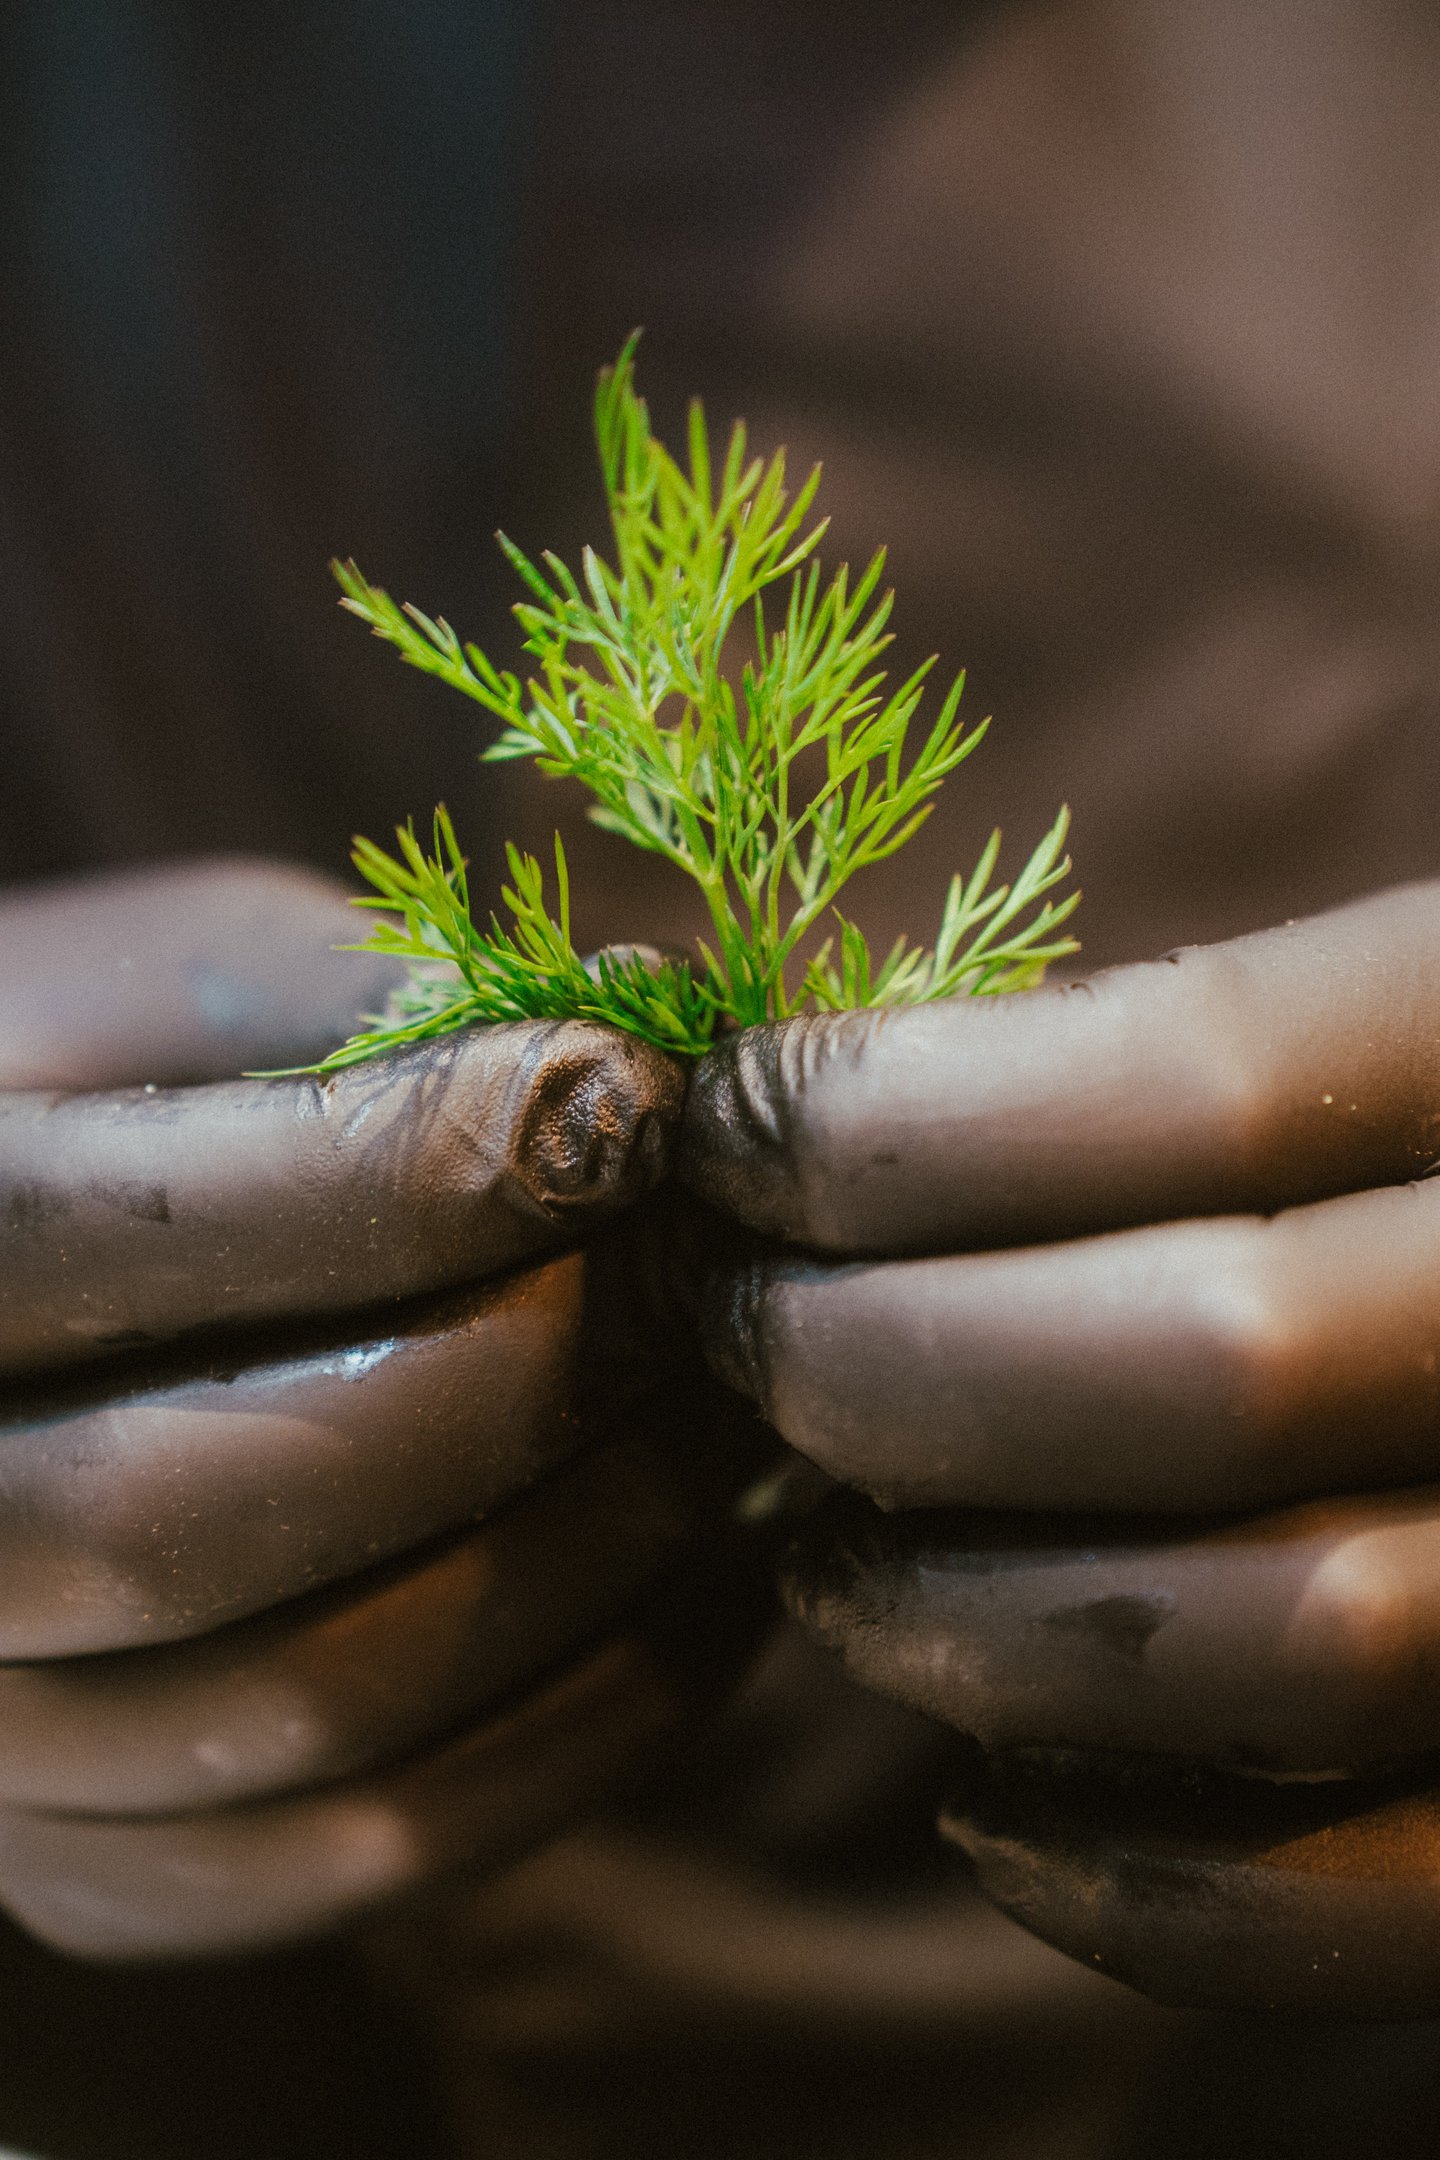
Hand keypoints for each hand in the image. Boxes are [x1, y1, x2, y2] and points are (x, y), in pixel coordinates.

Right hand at [0, 858, 745, 1960]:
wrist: (0, 1314)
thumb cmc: (92, 1085)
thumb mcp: (179, 986)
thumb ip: (360, 1012)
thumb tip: (630, 1074)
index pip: (124, 1241)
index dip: (406, 1177)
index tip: (631, 1108)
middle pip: (198, 1509)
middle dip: (509, 1385)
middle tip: (698, 1274)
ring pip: (302, 1707)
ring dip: (579, 1555)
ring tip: (728, 1410)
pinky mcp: (104, 1864)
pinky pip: (359, 1851)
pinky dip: (582, 1720)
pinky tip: (711, 1571)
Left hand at [682, 880, 1439, 2012]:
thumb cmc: (1386, 1152)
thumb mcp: (1337, 1024)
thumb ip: (1139, 1052)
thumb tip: (790, 1125)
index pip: (1197, 1081)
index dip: (891, 1120)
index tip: (723, 1133)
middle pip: (1213, 1362)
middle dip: (884, 1356)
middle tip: (738, 1330)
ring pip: (1291, 1641)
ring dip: (967, 1617)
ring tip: (821, 1561)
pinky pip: (1371, 1900)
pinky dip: (1137, 1887)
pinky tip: (982, 1803)